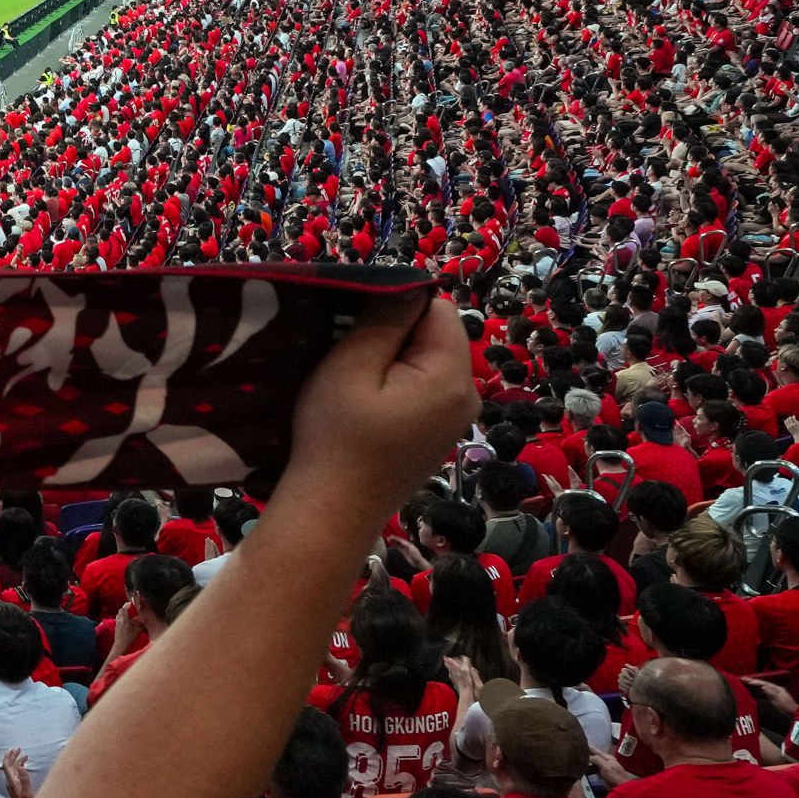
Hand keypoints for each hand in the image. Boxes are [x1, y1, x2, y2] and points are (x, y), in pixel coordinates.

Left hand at [0, 745, 38, 797]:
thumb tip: (21, 767)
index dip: (8, 756)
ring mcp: (14, 786)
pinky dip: (20, 768)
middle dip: (12, 756)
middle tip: (18, 748)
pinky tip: (24, 767)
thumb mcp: (28, 794)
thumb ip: (25, 780)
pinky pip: (16, 775)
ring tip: (24, 755)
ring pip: (13, 770)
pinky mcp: (17, 788)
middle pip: (9, 766)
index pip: (6, 766)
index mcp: (12, 782)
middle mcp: (11, 783)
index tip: (13, 749)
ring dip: (17, 761)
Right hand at [284, 296, 480, 511]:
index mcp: (452, 377)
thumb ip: (384, 320)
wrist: (331, 513)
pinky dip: (397, 385)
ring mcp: (455, 420)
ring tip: (356, 382)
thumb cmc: (336, 437)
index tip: (357, 327)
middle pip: (437, 334)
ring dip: (393, 359)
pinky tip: (368, 407)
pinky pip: (425, 389)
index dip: (396, 306)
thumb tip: (406, 284)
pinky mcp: (437, 435)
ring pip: (428, 361)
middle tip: (351, 355)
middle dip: (396, 333)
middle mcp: (467, 397)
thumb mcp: (352, 366)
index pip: (438, 308)